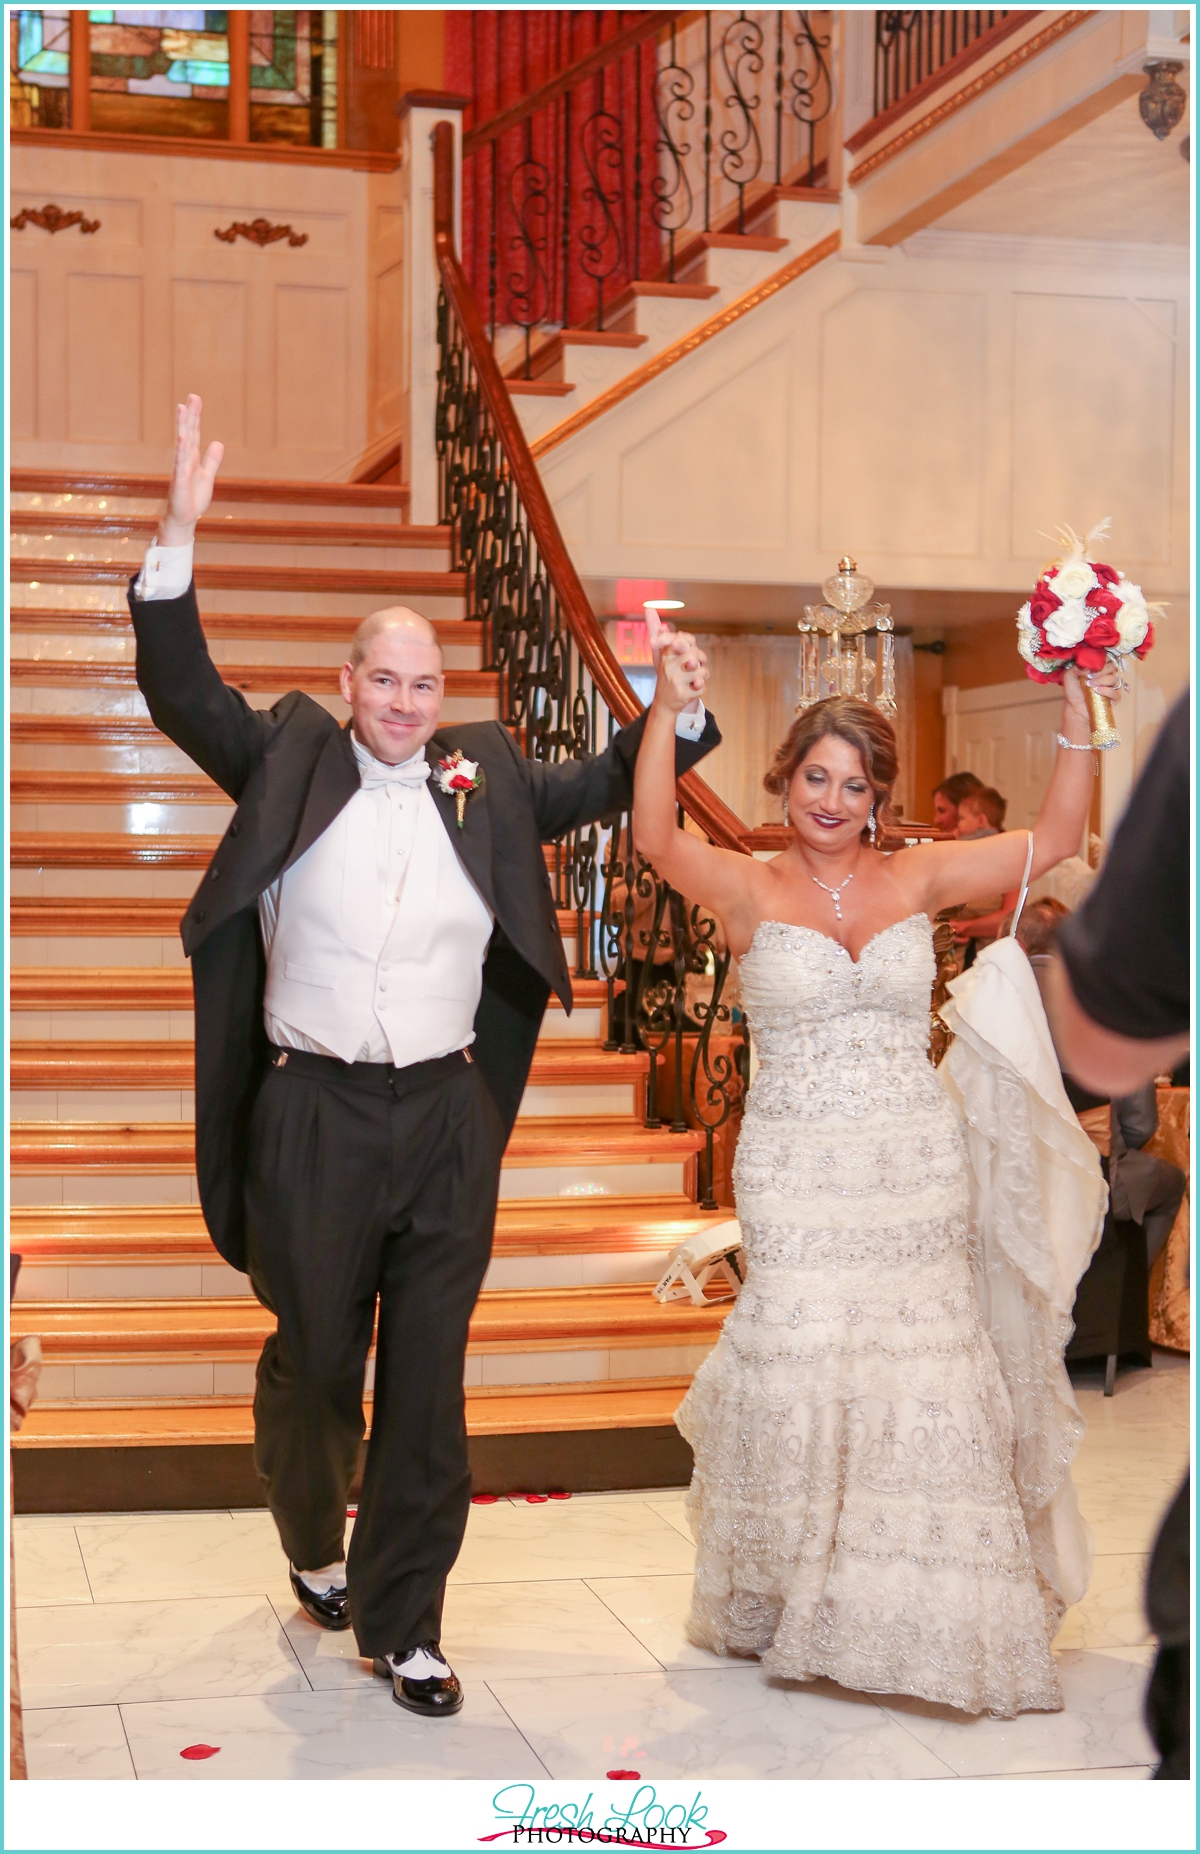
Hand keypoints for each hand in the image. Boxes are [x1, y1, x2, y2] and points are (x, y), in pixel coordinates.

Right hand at [158, 394, 223, 546]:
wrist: (184, 519)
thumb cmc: (192, 498)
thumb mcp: (207, 476)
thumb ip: (212, 460)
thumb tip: (218, 442)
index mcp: (191, 457)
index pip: (194, 433)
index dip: (195, 416)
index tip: (195, 398)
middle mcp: (184, 460)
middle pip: (187, 433)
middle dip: (190, 415)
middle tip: (192, 396)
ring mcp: (180, 469)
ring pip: (182, 444)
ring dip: (182, 426)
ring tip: (182, 409)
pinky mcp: (179, 482)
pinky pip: (180, 465)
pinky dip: (181, 452)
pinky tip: (182, 439)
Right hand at [651, 628, 707, 716]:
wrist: (663, 704)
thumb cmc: (667, 674)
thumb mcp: (662, 654)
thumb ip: (660, 633)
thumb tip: (649, 610)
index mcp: (665, 654)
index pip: (682, 639)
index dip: (688, 642)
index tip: (684, 648)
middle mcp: (668, 666)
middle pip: (696, 655)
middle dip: (700, 660)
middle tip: (694, 665)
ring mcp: (675, 681)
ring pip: (702, 671)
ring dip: (701, 676)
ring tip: (692, 679)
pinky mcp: (682, 694)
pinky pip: (702, 687)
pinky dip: (700, 689)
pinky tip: (691, 689)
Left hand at [1062, 659, 1121, 731]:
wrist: (1075, 707)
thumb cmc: (1074, 691)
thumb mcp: (1069, 676)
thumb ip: (1075, 668)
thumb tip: (1086, 666)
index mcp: (1099, 668)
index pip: (1107, 658)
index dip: (1101, 660)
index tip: (1091, 666)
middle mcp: (1107, 675)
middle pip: (1112, 667)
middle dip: (1100, 671)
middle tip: (1089, 676)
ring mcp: (1112, 686)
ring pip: (1114, 678)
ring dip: (1102, 680)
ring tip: (1090, 685)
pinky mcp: (1114, 697)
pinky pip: (1116, 692)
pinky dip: (1107, 691)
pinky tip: (1097, 691)